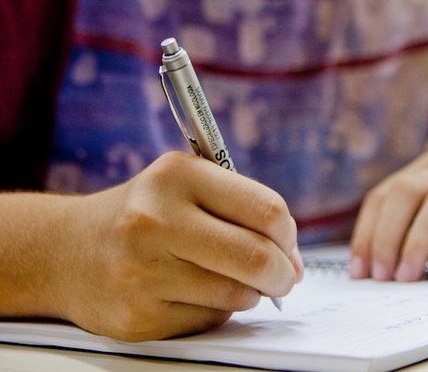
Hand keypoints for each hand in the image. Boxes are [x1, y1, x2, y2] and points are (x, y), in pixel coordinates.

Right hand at [53, 152, 302, 340]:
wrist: (64, 251)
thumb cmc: (145, 215)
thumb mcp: (186, 185)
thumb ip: (243, 209)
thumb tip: (294, 260)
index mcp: (178, 176)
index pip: (267, 210)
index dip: (290, 236)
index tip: (289, 247)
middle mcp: (155, 219)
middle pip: (257, 257)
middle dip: (283, 274)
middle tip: (284, 278)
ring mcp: (142, 271)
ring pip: (237, 294)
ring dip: (249, 293)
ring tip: (232, 281)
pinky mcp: (137, 315)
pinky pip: (208, 320)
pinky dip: (216, 311)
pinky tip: (192, 295)